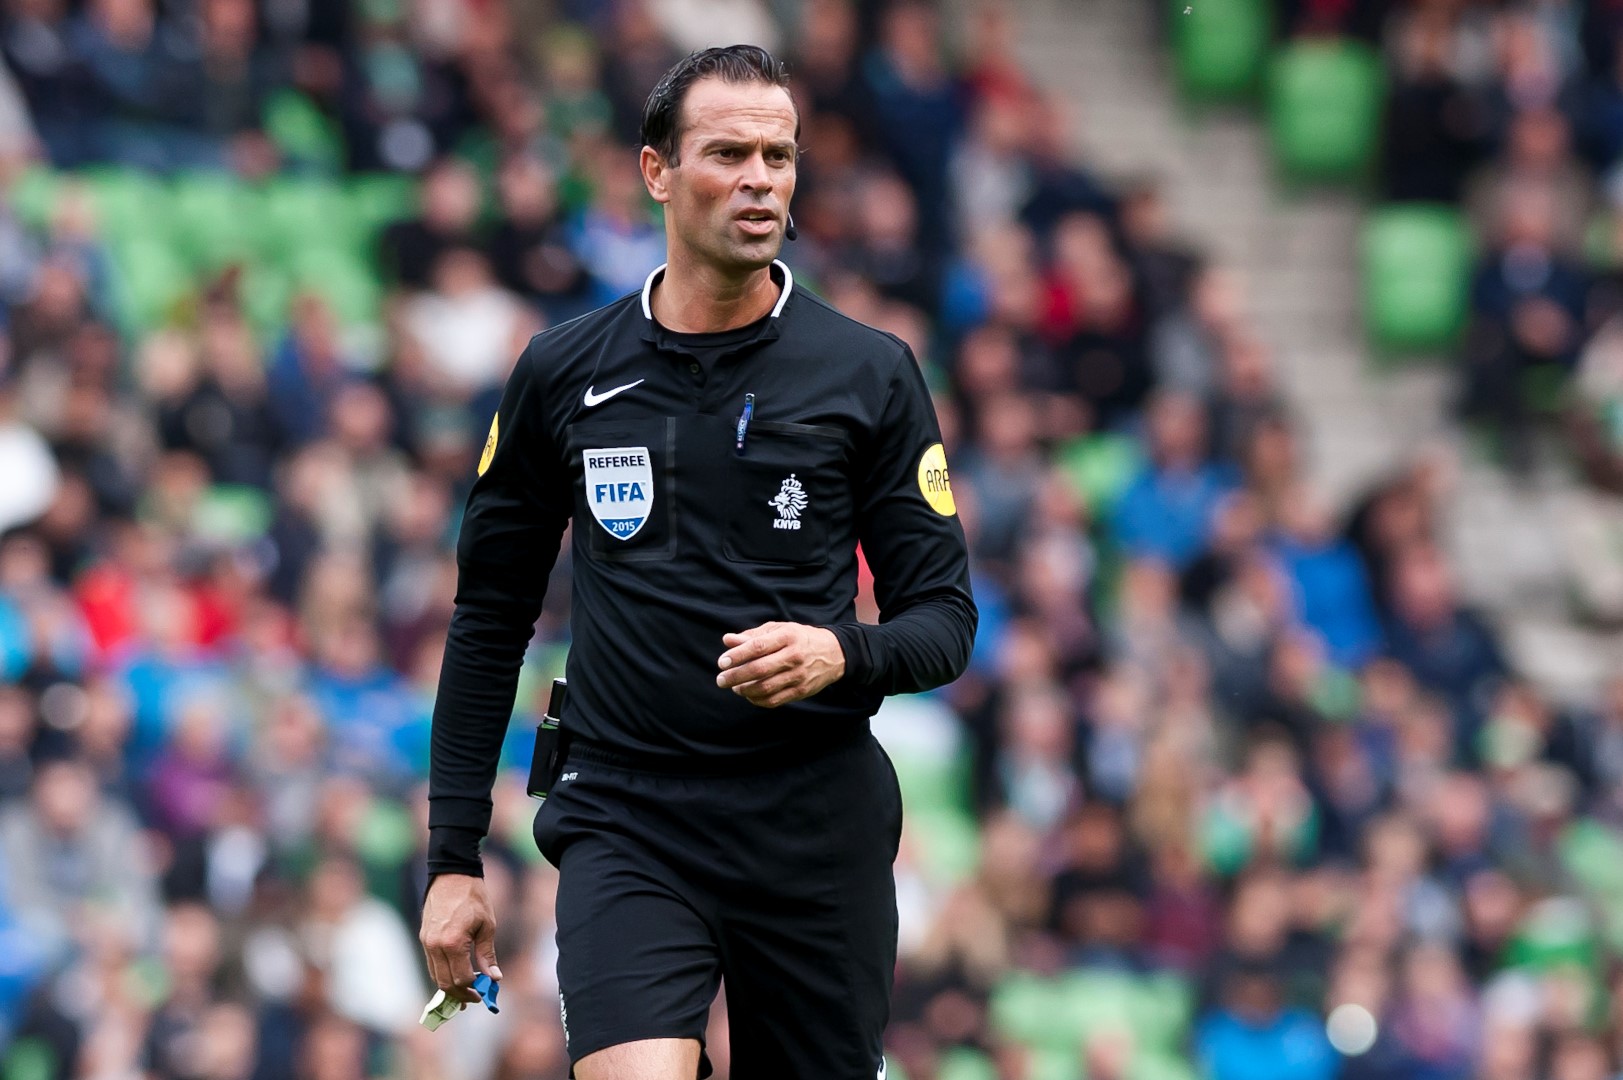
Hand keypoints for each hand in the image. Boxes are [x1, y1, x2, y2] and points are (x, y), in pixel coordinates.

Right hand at [419, 874, 501, 1003]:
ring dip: (448, 987)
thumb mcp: (487, 925)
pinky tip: (453, 976)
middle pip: (445, 982)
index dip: (473, 989)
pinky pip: (432, 963)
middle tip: (473, 999)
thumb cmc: (474, 897)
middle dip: (460, 994)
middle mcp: (435, 945)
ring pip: (435, 976)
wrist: (452, 874)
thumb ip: (487, 954)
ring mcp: (427, 942)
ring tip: (463, 993)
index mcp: (453, 943)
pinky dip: (441, 974)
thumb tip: (494, 978)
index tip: (483, 993)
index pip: (462, 978)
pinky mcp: (424, 937)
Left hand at [716, 621, 845, 707]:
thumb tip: (727, 640)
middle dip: (735, 676)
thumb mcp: (779, 629)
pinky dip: (757, 700)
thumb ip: (752, 635)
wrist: (834, 654)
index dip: (737, 655)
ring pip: (765, 688)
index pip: (758, 646)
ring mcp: (799, 676)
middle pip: (759, 669)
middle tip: (721, 680)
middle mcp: (794, 656)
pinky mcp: (802, 691)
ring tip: (734, 687)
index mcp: (788, 636)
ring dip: (744, 690)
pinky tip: (749, 695)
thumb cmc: (799, 638)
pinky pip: (774, 700)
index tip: (722, 662)